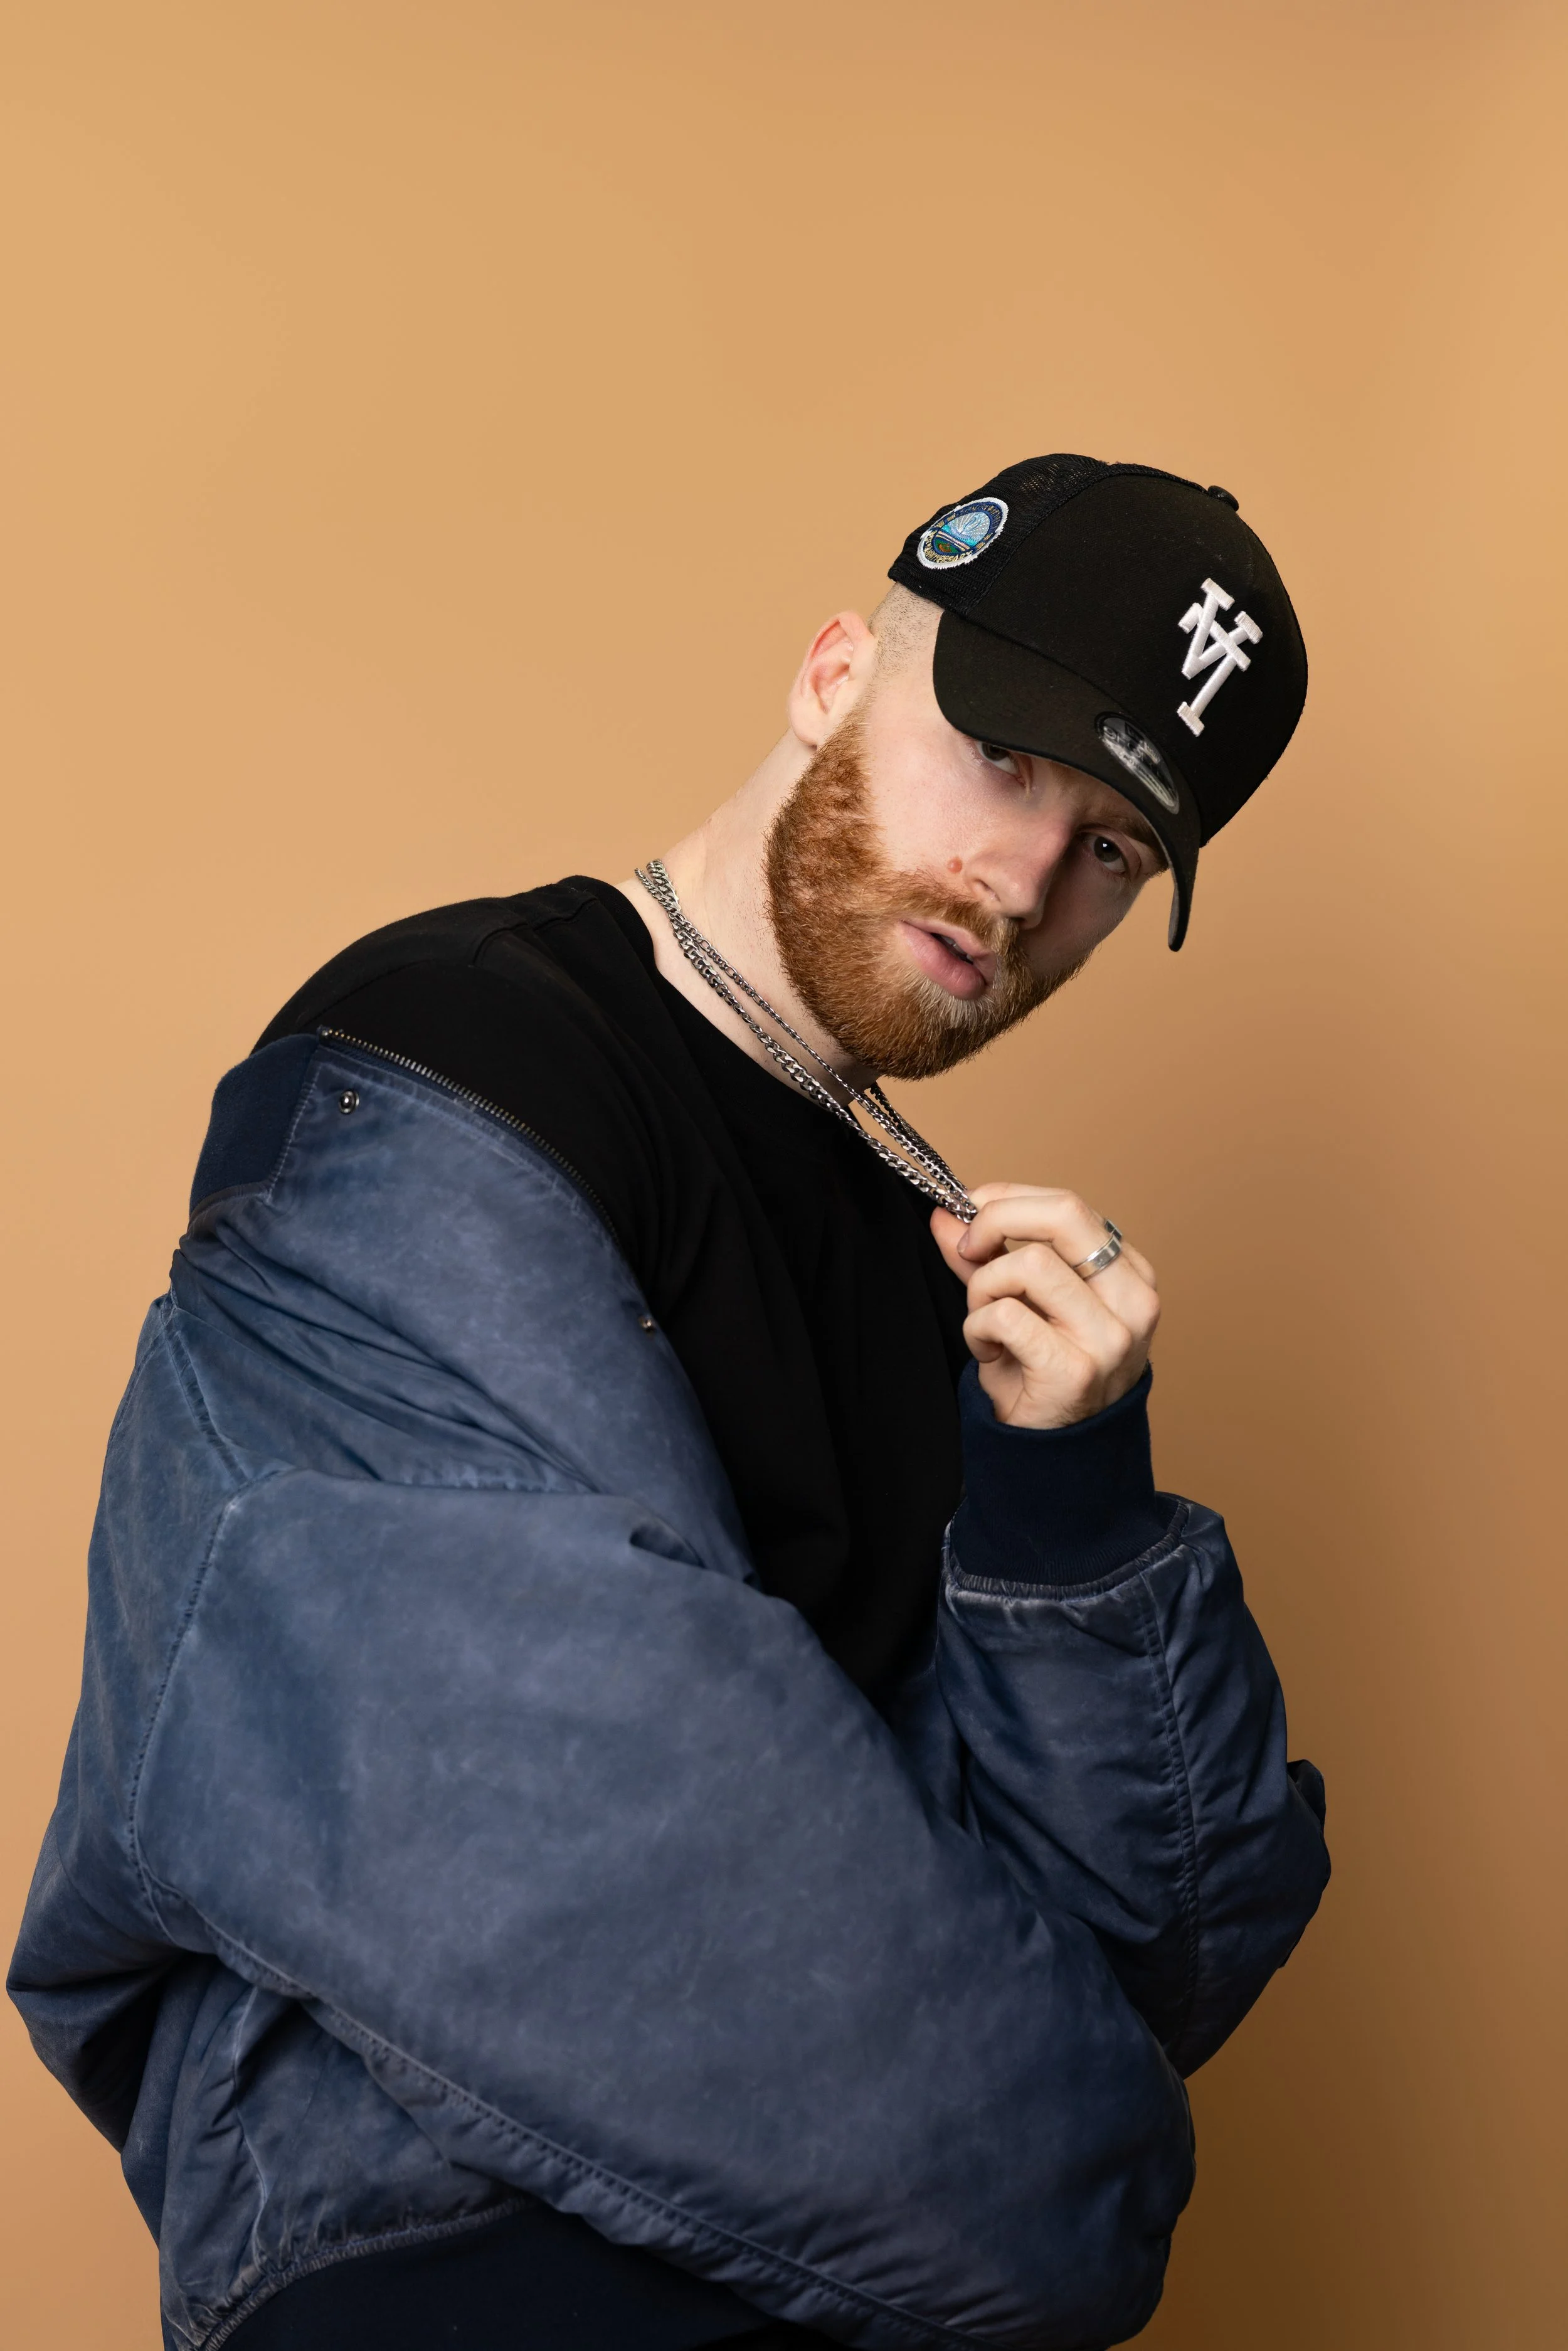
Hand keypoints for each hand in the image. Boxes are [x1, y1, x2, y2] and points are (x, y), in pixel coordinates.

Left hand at [931, 1183, 1159, 1429]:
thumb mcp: (1016, 1303)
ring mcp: (1110, 1338)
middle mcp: (1131, 1301)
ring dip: (984, 1288)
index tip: (972, 1210)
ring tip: (984, 1320)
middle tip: (968, 1246)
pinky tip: (986, 1351)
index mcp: (1129, 1276)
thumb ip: (985, 1256)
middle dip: (996, 1219)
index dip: (1009, 1199)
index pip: (1070, 1207)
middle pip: (1062, 1216)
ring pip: (1027, 1265)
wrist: (1054, 1456)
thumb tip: (946, 1213)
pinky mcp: (1076, 1370)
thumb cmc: (1039, 1375)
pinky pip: (1006, 1316)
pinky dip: (978, 1328)